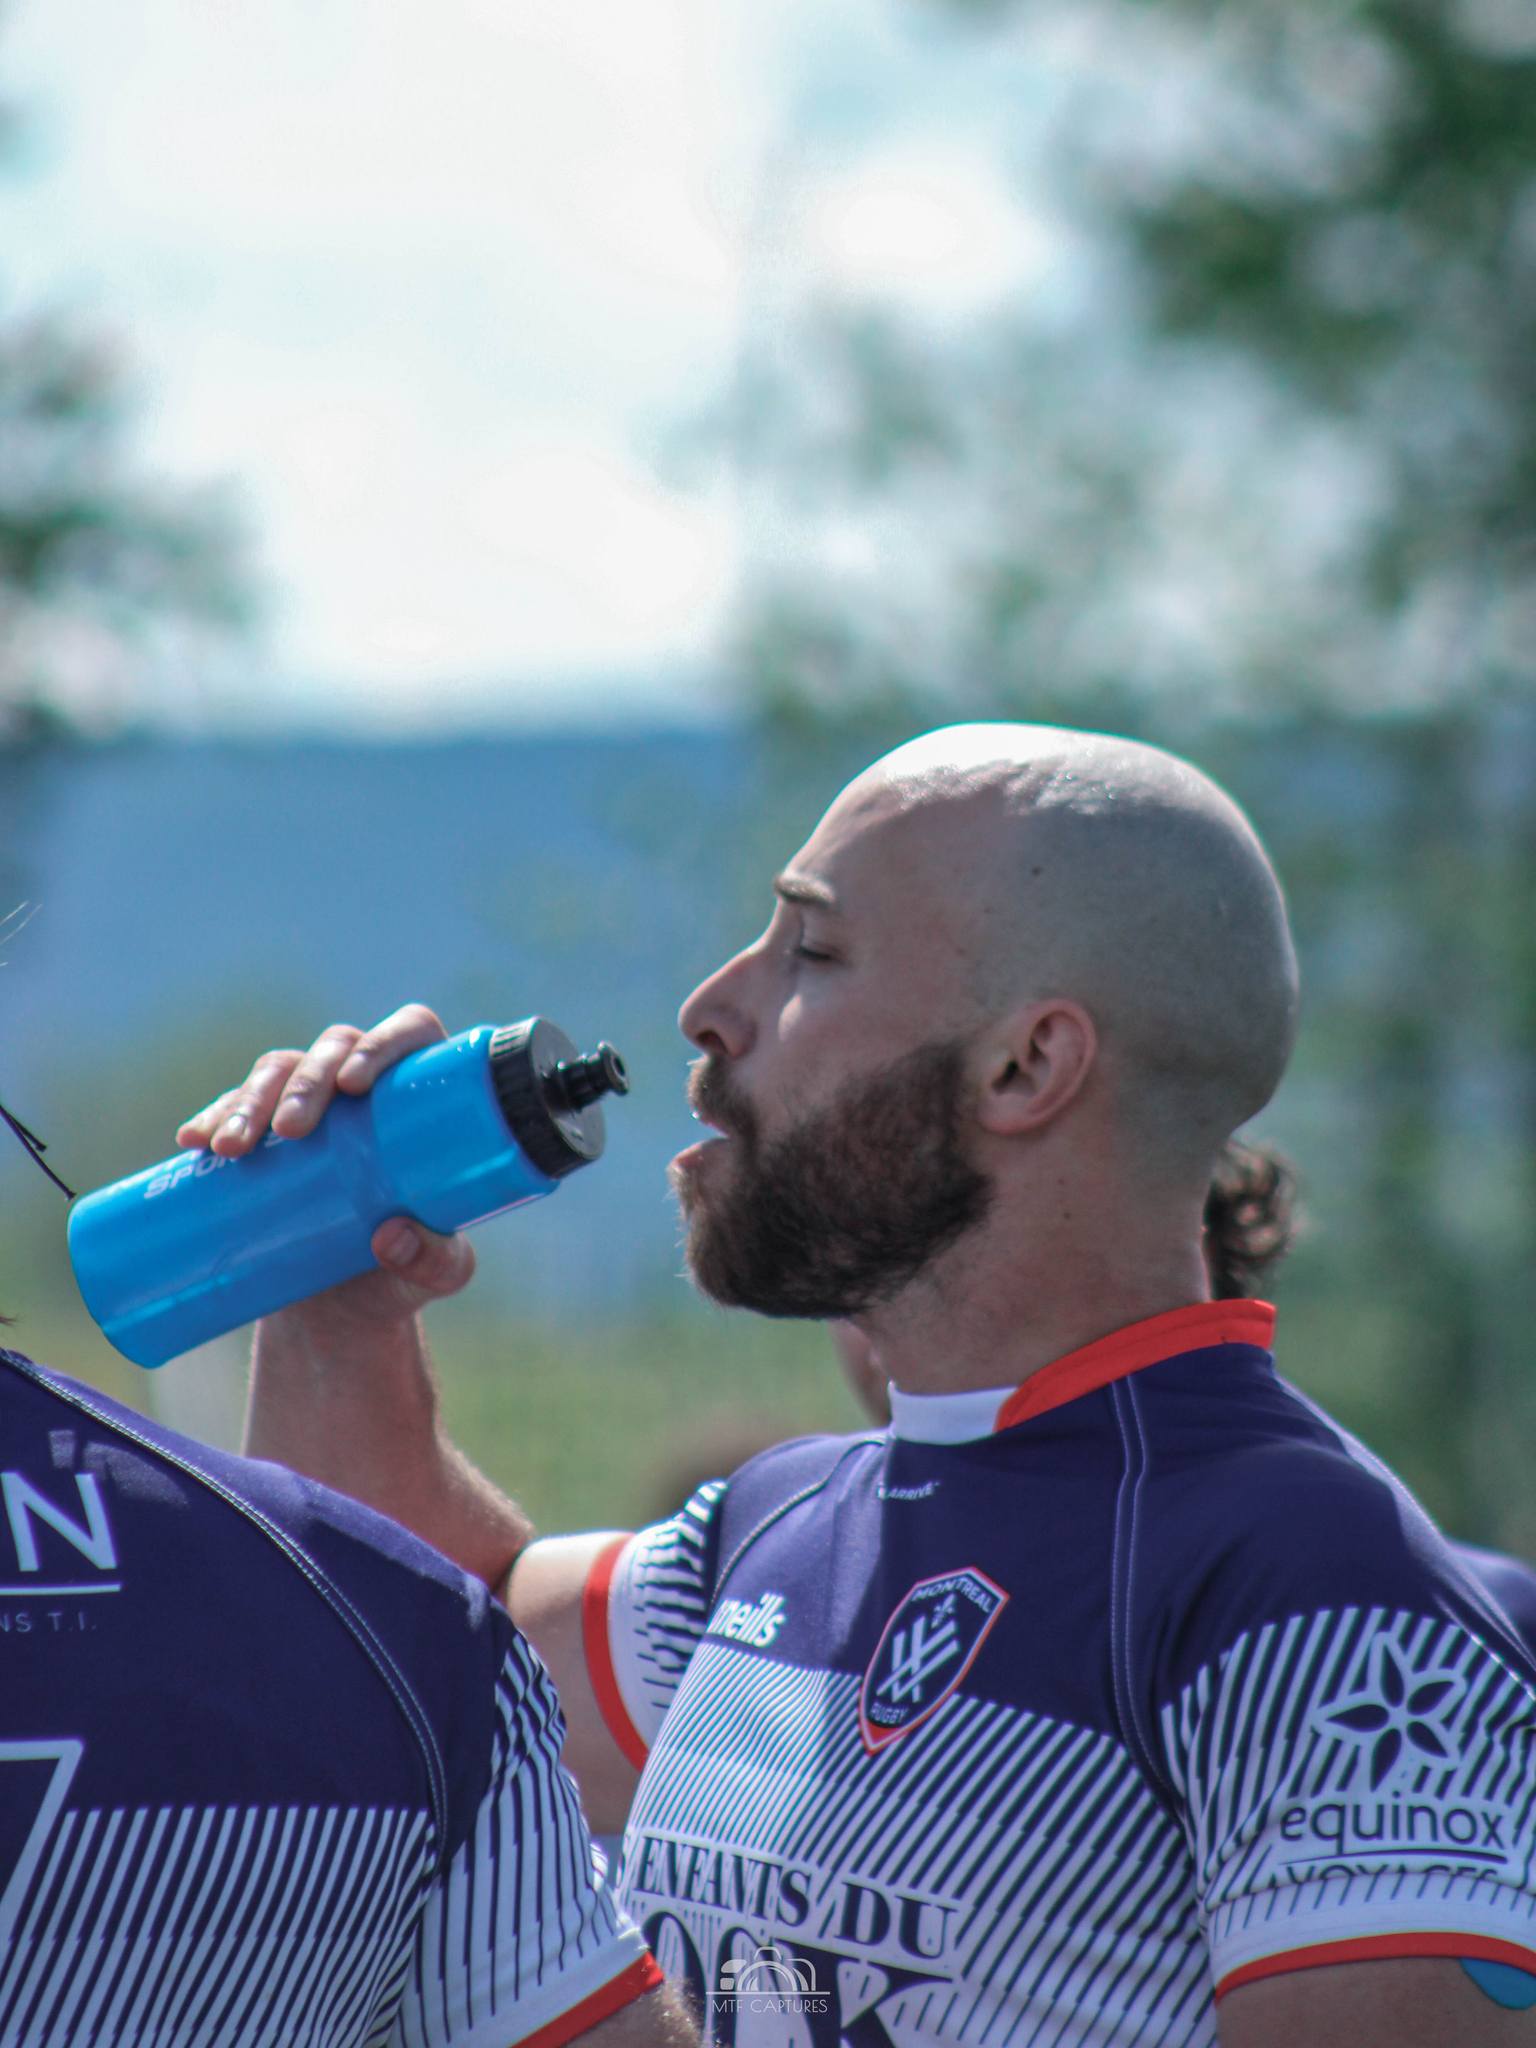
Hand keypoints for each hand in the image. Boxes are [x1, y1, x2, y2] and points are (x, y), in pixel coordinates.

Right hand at [175, 1002, 475, 1323]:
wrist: (349, 1305)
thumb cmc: (413, 1266)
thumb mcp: (441, 1272)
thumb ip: (435, 1263)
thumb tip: (390, 1238)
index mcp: (421, 1095)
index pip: (409, 1034)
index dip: (383, 1042)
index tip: (356, 1085)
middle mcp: (365, 1084)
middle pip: (335, 1049)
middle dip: (306, 1083)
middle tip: (290, 1130)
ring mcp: (311, 1103)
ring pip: (278, 1071)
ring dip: (250, 1100)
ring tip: (230, 1148)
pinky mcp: (266, 1132)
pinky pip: (234, 1106)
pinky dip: (213, 1118)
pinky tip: (194, 1140)